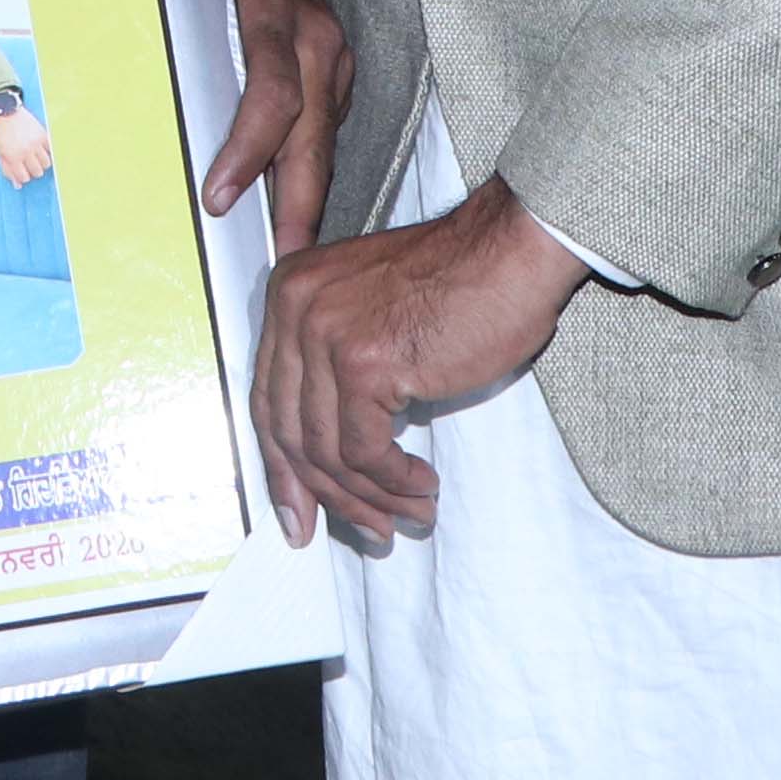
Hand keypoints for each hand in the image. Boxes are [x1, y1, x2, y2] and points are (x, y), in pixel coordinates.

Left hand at [0, 97, 55, 189]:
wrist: (5, 111)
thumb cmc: (0, 133)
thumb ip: (8, 169)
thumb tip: (18, 186)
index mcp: (13, 157)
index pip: (24, 178)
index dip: (23, 177)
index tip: (22, 170)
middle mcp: (25, 151)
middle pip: (37, 172)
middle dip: (33, 171)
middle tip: (29, 164)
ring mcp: (35, 143)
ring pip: (46, 163)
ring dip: (41, 163)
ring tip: (36, 157)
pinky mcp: (43, 134)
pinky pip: (51, 150)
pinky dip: (48, 152)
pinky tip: (42, 149)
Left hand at [195, 0, 350, 248]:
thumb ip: (177, 2)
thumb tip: (124, 28)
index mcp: (273, 13)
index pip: (272, 96)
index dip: (248, 152)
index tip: (219, 197)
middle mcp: (315, 37)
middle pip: (311, 136)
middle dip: (296, 203)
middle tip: (278, 255)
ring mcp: (333, 57)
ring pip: (323, 140)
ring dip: (306, 196)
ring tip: (287, 248)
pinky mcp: (338, 73)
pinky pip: (324, 130)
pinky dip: (307, 169)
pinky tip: (291, 207)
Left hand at [250, 175, 589, 547]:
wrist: (512, 250)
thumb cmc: (460, 280)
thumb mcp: (370, 311)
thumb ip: (335, 365)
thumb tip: (327, 452)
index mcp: (290, 293)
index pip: (268, 399)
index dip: (283, 466)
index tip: (297, 512)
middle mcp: (295, 309)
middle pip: (289, 430)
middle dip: (324, 494)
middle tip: (362, 529)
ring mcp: (324, 335)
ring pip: (326, 449)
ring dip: (369, 496)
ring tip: (406, 514)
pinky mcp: (363, 363)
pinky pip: (364, 450)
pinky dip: (392, 481)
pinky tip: (419, 487)